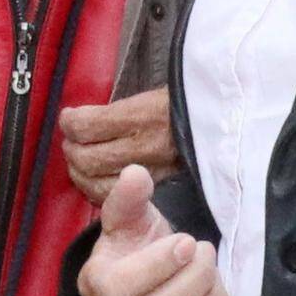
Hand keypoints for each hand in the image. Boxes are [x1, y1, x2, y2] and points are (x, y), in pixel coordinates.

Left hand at [60, 90, 178, 205]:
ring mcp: (152, 174)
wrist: (226, 128)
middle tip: (71, 141)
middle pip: (88, 159)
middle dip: (72, 150)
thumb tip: (80, 120)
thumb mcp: (154, 96)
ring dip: (79, 173)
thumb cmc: (186, 106)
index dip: (71, 122)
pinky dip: (96, 191)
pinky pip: (115, 199)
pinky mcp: (158, 193)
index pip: (89, 125)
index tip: (69, 118)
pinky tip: (94, 180)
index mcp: (144, 116)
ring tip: (79, 161)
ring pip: (97, 185)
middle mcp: (146, 147)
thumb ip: (118, 111)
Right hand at [78, 166, 228, 295]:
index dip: (159, 265)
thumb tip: (135, 174)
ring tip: (217, 281)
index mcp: (93, 287)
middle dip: (195, 281)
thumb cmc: (137, 250)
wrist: (143, 287)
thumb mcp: (131, 220)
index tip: (189, 242)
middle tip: (209, 256)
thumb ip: (129, 199)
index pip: (117, 288)